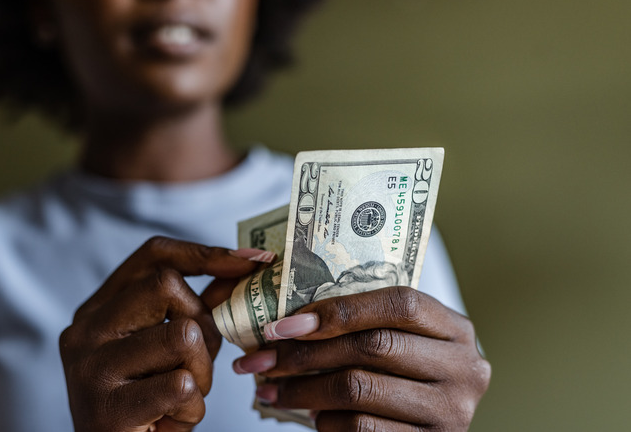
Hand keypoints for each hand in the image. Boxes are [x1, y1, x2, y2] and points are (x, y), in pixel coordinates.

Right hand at [60, 236, 271, 431]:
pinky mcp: (107, 408)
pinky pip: (182, 384)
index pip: (152, 255)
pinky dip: (192, 409)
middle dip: (204, 324)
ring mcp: (91, 368)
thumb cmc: (147, 406)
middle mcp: (84, 331)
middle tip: (198, 364)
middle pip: (167, 285)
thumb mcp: (168, 351)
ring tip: (182, 398)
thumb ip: (196, 310)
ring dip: (201, 372)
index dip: (204, 253)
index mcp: (97, 310)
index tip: (250, 261)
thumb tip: (242, 266)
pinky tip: (170, 422)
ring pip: (182, 334)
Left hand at [232, 287, 490, 430]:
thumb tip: (287, 321)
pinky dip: (325, 421)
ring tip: (269, 388)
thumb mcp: (399, 343)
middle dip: (305, 352)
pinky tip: (309, 415)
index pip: (400, 303)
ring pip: (359, 389)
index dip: (339, 309)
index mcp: (456, 330)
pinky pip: (361, 428)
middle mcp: (464, 369)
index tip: (284, 323)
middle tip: (260, 358)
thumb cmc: (403, 378)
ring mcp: (451, 412)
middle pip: (373, 346)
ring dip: (302, 390)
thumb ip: (364, 325)